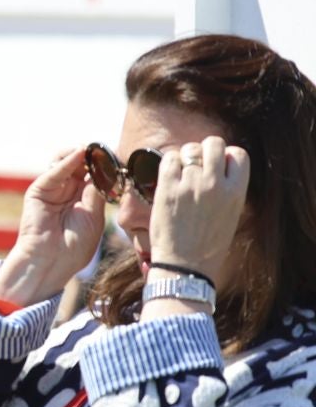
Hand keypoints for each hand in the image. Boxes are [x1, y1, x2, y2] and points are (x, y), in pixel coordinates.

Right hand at [0, 148, 106, 306]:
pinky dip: (68, 160)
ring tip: (93, 149)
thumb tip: (106, 169)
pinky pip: (55, 171)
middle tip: (108, 148)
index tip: (121, 154)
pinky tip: (80, 153)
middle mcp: (67, 191)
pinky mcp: (39, 189)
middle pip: (81, 164)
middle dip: (94, 155)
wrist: (50, 262)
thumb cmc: (74, 247)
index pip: (95, 174)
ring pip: (66, 162)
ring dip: (80, 153)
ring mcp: (53, 189)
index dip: (106, 164)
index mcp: (83, 199)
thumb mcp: (94, 216)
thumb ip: (97, 192)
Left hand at [149, 137, 248, 290]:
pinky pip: (168, 158)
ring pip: (190, 149)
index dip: (226, 156)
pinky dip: (168, 162)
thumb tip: (218, 165)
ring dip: (185, 156)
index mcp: (237, 191)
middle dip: (205, 150)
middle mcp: (215, 184)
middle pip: (214, 143)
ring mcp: (190, 185)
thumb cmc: (208, 242)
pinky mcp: (167, 188)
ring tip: (182, 173)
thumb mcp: (231, 213)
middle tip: (197, 165)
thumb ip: (227, 188)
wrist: (185, 264)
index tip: (217, 167)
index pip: (238, 153)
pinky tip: (169, 176)